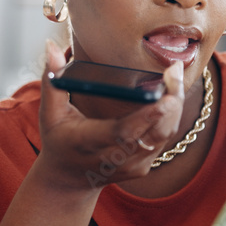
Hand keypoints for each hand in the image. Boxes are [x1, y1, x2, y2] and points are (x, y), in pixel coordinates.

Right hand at [35, 38, 185, 190]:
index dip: (147, 116)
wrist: (68, 179)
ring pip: (164, 135)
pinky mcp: (143, 166)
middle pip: (153, 133)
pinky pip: (164, 138)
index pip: (123, 132)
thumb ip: (52, 79)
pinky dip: (171, 115)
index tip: (166, 96)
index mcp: (88, 143)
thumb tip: (52, 47)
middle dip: (170, 102)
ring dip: (174, 105)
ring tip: (175, 75)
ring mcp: (131, 166)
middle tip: (175, 71)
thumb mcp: (49, 112)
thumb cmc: (59, 140)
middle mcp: (113, 158)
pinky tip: (173, 92)